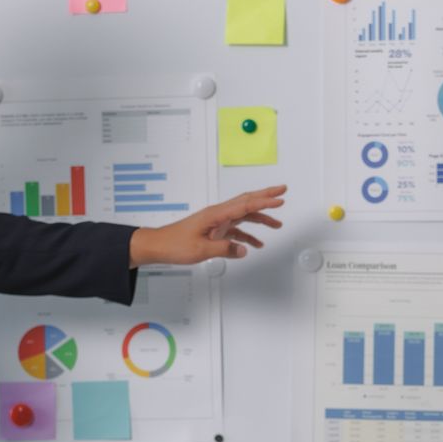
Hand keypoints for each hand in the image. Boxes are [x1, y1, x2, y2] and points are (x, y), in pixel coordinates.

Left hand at [130, 185, 285, 265]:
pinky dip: (247, 235)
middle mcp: (218, 214)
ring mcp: (217, 222)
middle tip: (282, 191)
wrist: (159, 245)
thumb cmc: (175, 244)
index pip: (245, 205)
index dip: (264, 202)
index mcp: (216, 214)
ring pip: (244, 216)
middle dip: (266, 196)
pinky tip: (255, 243)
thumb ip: (224, 249)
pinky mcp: (215, 230)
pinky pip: (236, 230)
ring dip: (261, 219)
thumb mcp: (201, 250)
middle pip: (247, 202)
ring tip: (276, 224)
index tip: (279, 200)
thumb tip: (243, 250)